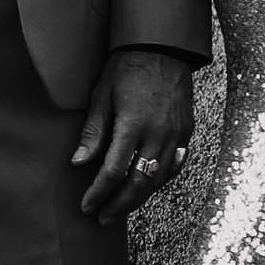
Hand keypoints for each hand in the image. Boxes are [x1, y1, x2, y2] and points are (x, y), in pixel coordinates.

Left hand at [74, 50, 195, 225]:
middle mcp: (158, 134)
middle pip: (139, 184)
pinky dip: (159, 182)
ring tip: (120, 209)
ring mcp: (176, 135)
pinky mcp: (186, 132)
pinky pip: (174, 167)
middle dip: (119, 205)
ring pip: (158, 180)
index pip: (114, 171)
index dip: (98, 193)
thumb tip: (78, 163)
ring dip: (138, 198)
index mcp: (133, 124)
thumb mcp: (102, 94)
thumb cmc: (126, 68)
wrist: (163, 47)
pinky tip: (147, 188)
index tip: (86, 206)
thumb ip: (93, 131)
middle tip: (102, 218)